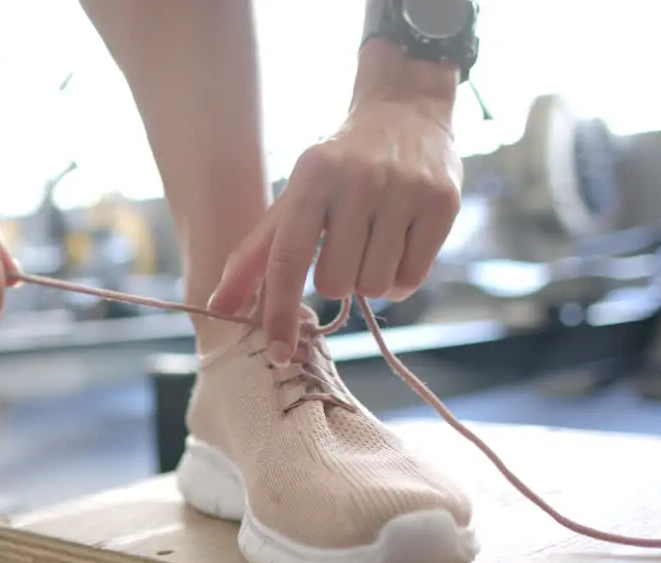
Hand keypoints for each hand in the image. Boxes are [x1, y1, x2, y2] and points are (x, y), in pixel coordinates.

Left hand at [209, 97, 461, 364]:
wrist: (405, 111)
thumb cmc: (337, 166)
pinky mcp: (442, 202)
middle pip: (337, 283)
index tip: (276, 353)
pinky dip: (401, 276)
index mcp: (311, 178)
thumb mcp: (293, 199)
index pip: (288, 259)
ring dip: (370, 278)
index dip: (279, 312)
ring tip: (373, 240)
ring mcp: (404, 190)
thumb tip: (217, 306)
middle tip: (345, 246)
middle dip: (337, 279)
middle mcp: (358, 181)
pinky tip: (398, 243)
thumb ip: (254, 255)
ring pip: (376, 286)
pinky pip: (412, 278)